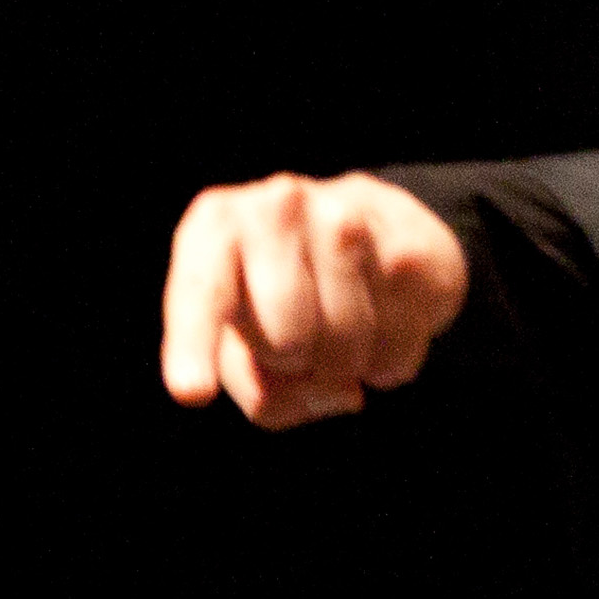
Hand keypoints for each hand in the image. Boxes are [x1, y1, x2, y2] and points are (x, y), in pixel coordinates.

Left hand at [160, 173, 471, 424]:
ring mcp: (347, 215)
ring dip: (345, 367)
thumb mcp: (245, 347)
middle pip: (285, 336)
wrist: (375, 228)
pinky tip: (383, 328)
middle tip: (296, 343)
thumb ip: (263, 391)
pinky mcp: (408, 241)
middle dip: (294, 362)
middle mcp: (278, 205)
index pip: (204, 292)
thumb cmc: (284, 298)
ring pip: (346, 343)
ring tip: (339, 336)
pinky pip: (399, 344)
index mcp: (217, 227)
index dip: (194, 344)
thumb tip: (339, 393)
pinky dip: (390, 362)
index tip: (190, 393)